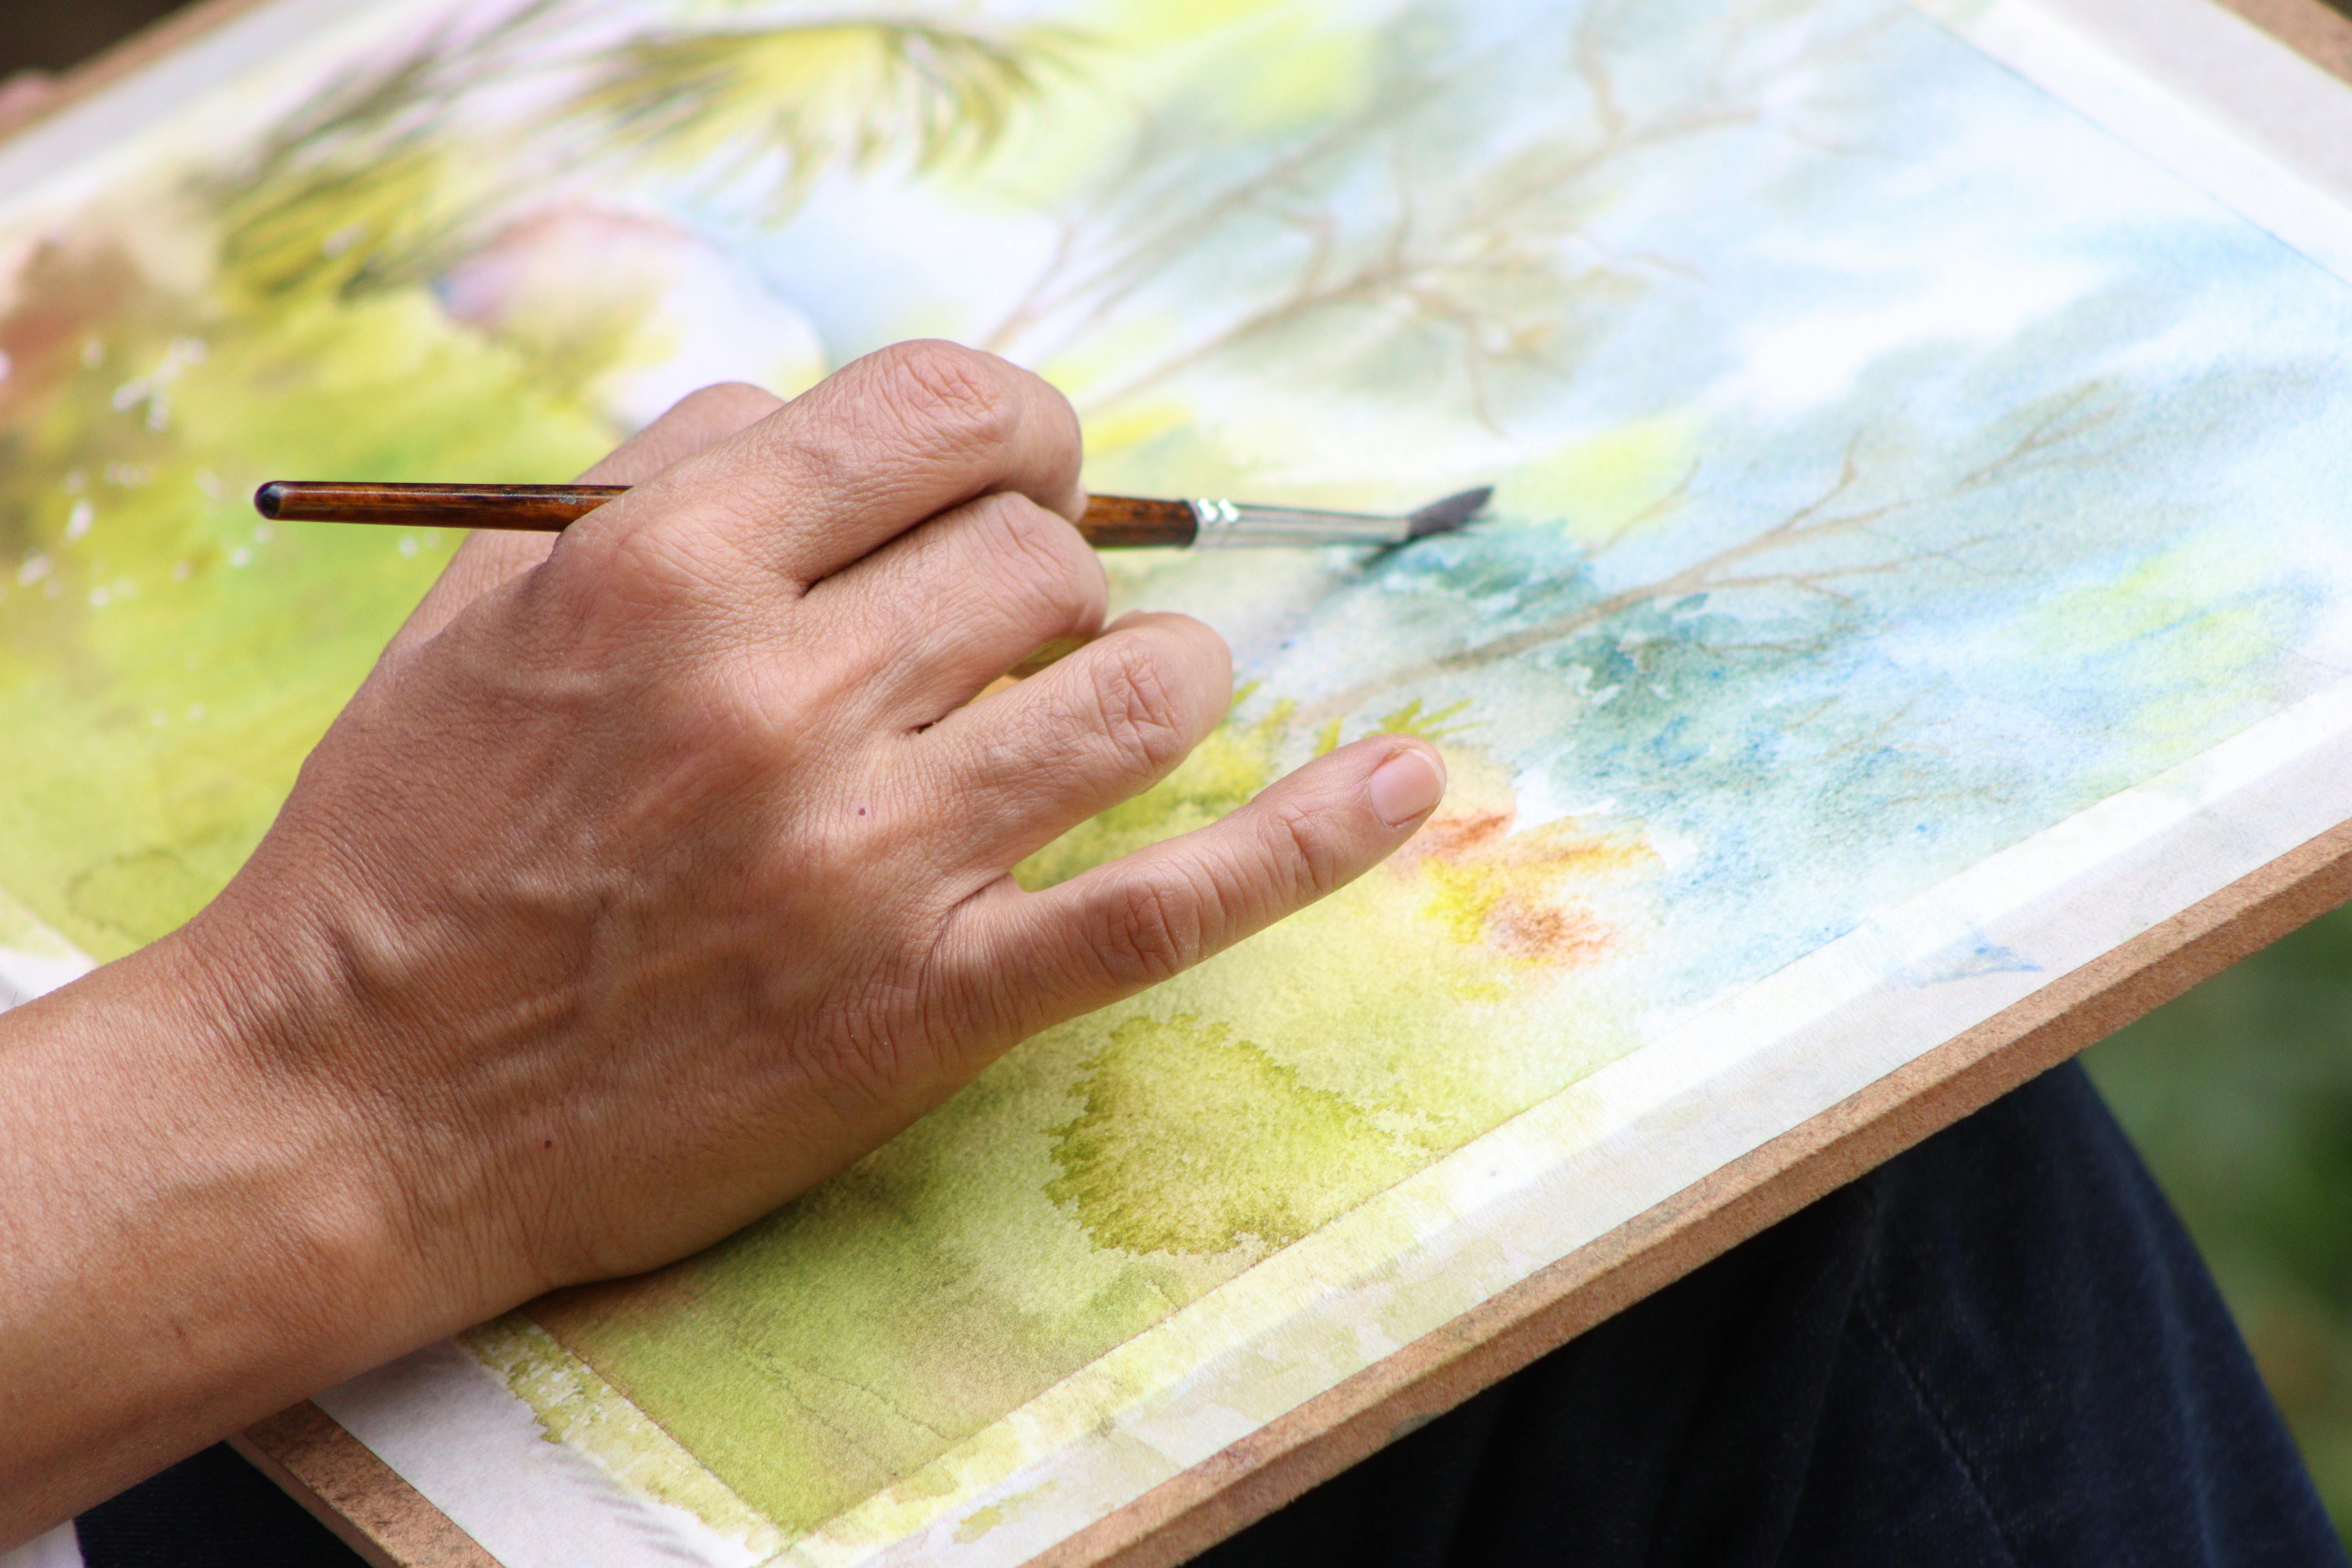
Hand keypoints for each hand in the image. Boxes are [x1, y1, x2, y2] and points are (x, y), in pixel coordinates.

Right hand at [0, 341, 1447, 1537]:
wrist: (351, 1102)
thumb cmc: (411, 842)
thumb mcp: (490, 609)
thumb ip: (662, 484)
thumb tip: (831, 421)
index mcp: (668, 569)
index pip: (942, 413)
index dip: (1014, 424)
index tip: (1018, 464)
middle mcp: (784, 698)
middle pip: (1045, 554)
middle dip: (1046, 567)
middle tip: (1004, 623)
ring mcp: (872, 860)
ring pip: (1136, 688)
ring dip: (1147, 671)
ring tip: (1106, 695)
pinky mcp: (930, 1002)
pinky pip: (1168, 900)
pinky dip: (1306, 837)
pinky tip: (1403, 781)